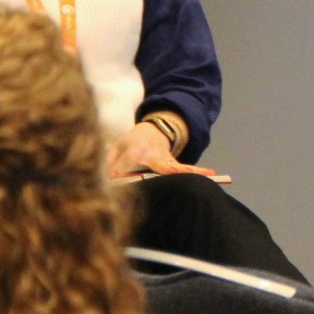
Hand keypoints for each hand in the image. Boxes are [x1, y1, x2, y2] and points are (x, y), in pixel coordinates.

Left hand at [106, 121, 221, 179]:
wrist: (154, 130)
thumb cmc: (131, 142)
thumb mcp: (116, 147)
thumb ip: (107, 161)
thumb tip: (101, 179)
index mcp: (135, 150)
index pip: (126, 165)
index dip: (119, 174)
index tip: (113, 184)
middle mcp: (152, 154)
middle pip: (155, 168)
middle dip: (159, 176)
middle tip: (167, 181)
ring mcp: (165, 159)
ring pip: (175, 168)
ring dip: (188, 172)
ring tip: (205, 175)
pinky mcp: (174, 163)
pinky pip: (185, 168)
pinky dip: (198, 170)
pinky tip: (212, 174)